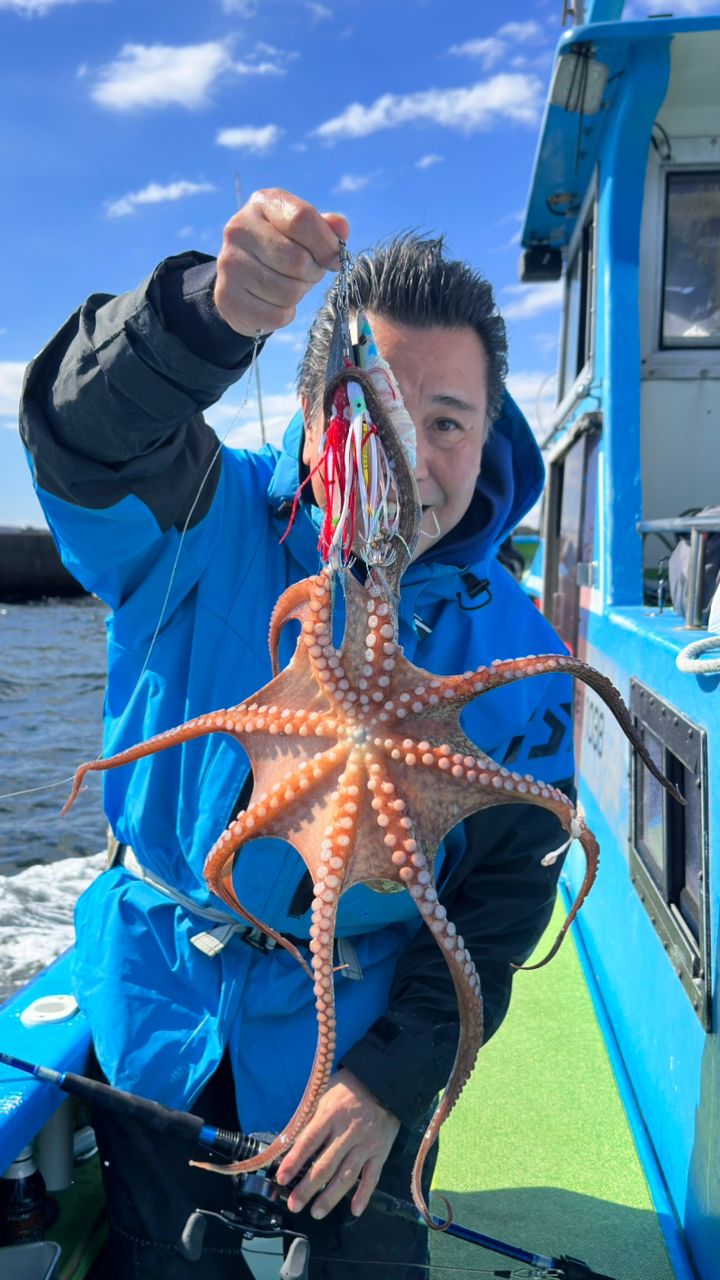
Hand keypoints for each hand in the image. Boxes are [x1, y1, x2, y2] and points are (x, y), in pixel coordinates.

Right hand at [214, 188, 349, 337]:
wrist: (242, 281)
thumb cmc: (281, 251)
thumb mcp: (303, 232)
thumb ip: (324, 228)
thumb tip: (342, 228)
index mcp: (262, 203)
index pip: (302, 219)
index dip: (326, 244)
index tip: (333, 259)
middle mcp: (238, 229)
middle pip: (297, 260)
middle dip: (312, 273)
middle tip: (306, 273)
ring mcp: (229, 264)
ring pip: (289, 292)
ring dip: (298, 295)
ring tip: (288, 285)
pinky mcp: (228, 298)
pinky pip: (277, 316)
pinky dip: (285, 314)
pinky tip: (275, 303)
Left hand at [275, 1068, 400, 1219]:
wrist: (384, 1082)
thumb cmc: (348, 1088)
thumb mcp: (325, 1094)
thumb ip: (310, 1118)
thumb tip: (289, 1141)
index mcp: (331, 1115)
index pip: (309, 1141)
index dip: (294, 1161)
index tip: (281, 1178)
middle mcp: (348, 1132)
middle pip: (326, 1165)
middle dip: (308, 1187)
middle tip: (294, 1205)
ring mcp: (366, 1144)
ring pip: (347, 1176)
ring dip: (330, 1197)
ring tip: (316, 1212)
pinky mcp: (381, 1151)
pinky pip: (372, 1177)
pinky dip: (364, 1195)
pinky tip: (354, 1210)